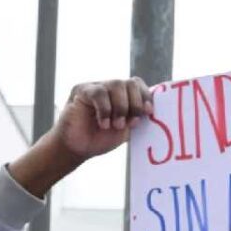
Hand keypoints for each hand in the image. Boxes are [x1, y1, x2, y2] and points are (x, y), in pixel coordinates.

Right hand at [8, 78, 153, 197]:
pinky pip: (99, 92)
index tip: (149, 112)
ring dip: (120, 108)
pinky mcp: (82, 90)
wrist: (78, 148)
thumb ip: (137, 118)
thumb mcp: (125, 129)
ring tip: (115, 126)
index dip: (146, 96)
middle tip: (130, 123)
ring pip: (116, 85)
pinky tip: (103, 124)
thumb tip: (153, 112)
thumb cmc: (101, 138)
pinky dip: (105, 109)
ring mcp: (96, 87)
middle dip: (134, 104)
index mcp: (124, 96)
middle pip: (130, 83)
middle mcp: (111, 89)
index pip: (139, 85)